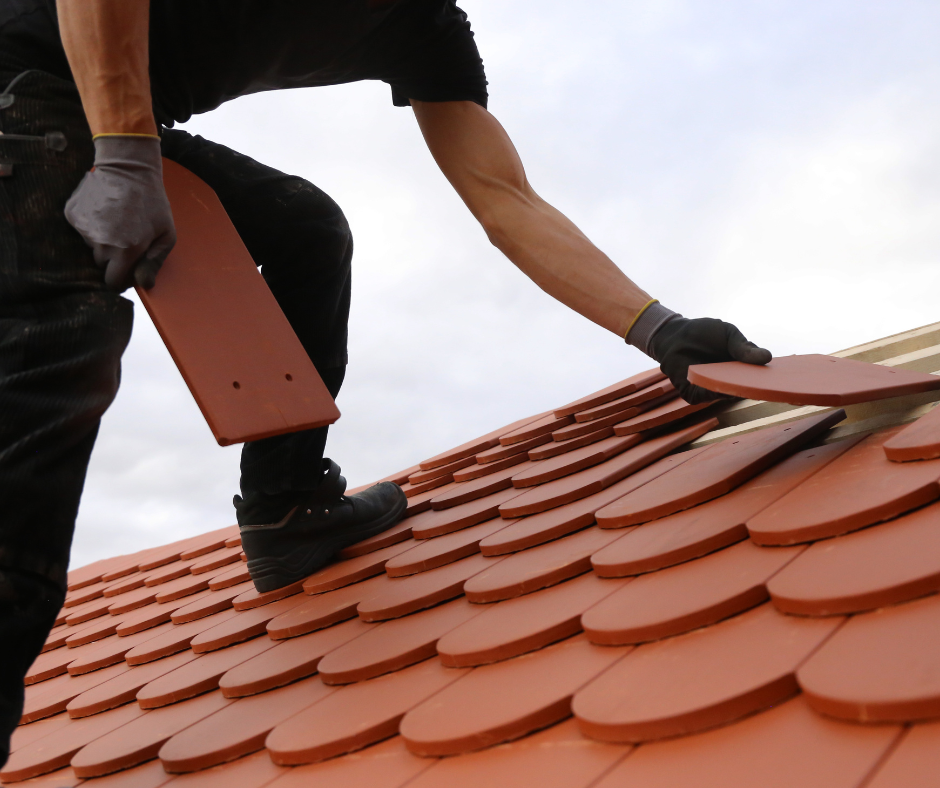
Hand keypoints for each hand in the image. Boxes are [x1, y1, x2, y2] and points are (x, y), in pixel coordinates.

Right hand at [65, 135, 175, 291]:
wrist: (128, 168)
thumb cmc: (152, 203)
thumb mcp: (165, 235)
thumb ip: (154, 263)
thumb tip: (144, 285)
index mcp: (125, 251)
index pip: (113, 282)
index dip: (121, 279)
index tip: (127, 272)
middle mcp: (101, 243)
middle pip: (101, 265)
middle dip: (113, 259)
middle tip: (126, 239)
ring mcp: (84, 228)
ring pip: (91, 247)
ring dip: (103, 240)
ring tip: (117, 221)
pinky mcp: (72, 214)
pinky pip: (81, 230)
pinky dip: (92, 225)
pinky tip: (105, 211)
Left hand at [648, 316, 771, 403]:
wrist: (675, 333)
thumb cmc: (703, 333)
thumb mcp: (728, 335)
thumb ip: (744, 347)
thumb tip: (768, 358)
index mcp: (740, 368)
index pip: (758, 377)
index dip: (769, 378)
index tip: (783, 378)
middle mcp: (728, 382)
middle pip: (746, 388)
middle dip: (756, 386)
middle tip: (769, 384)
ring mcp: (712, 389)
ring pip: (728, 394)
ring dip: (737, 389)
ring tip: (748, 384)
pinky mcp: (695, 394)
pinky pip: (708, 396)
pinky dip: (715, 392)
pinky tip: (723, 386)